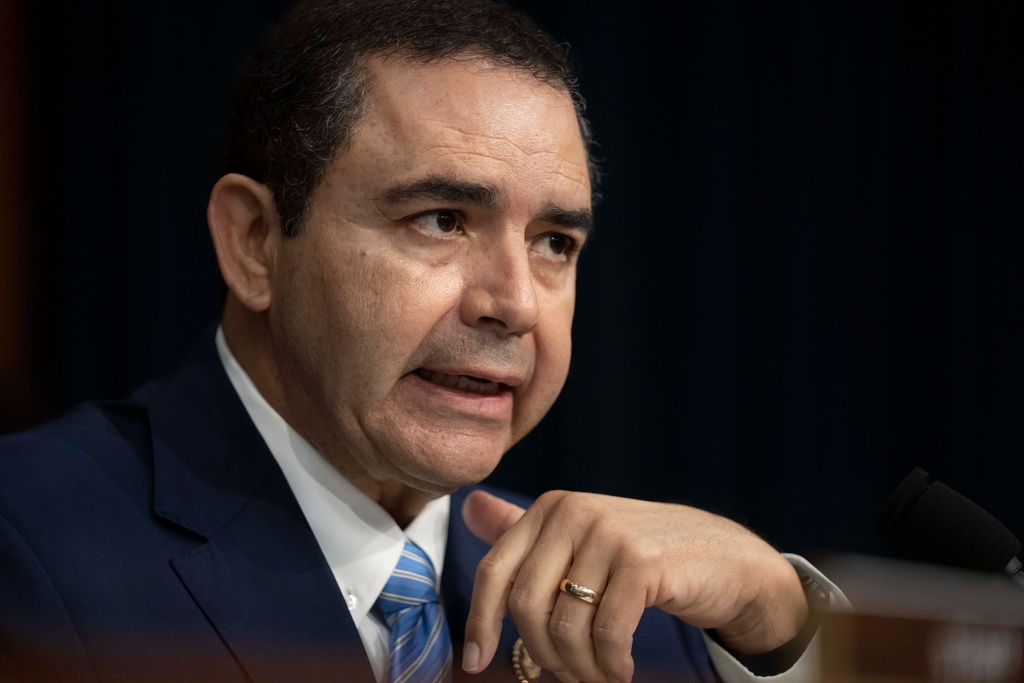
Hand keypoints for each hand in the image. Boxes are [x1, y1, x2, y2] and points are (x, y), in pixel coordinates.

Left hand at [461, 490, 808, 682]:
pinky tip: (623, 670)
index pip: (495, 571)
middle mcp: (573, 511)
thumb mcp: (582, 541)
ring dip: (580, 668)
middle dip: (542, 655)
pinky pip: (606, 634)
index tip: (475, 662)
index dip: (479, 621)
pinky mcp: (642, 562)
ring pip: (565, 626)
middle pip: (525, 605)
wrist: (728, 559)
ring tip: (601, 676)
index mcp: (550, 508)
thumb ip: (528, 531)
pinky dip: (611, 665)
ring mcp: (608, 533)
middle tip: (569, 676)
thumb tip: (470, 506)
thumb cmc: (647, 558)